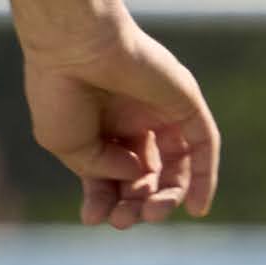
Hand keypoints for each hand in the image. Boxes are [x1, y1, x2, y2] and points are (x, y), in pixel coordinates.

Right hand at [21, 6, 221, 227]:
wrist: (74, 46)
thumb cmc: (60, 92)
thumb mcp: (69, 148)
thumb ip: (102, 172)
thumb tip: (138, 176)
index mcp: (102, 128)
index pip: (114, 176)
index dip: (106, 201)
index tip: (93, 217)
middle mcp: (134, 121)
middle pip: (146, 176)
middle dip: (136, 203)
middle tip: (124, 218)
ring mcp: (162, 111)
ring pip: (176, 166)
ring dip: (167, 197)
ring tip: (151, 212)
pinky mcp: (185, 103)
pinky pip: (203, 145)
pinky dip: (205, 178)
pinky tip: (199, 208)